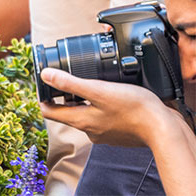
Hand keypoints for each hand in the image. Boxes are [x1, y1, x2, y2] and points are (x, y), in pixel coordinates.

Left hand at [39, 68, 178, 146]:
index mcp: (80, 120)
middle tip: (66, 79)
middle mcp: (89, 130)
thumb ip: (70, 83)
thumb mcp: (98, 90)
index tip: (44, 85)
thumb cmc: (133, 109)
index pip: (49, 112)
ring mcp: (104, 132)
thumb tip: (45, 75)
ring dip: (84, 100)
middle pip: (67, 112)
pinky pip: (103, 117)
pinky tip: (111, 95)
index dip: (43, 97)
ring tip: (90, 83)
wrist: (164, 128)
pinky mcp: (118, 131)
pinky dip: (101, 106)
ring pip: (86, 114)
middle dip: (65, 96)